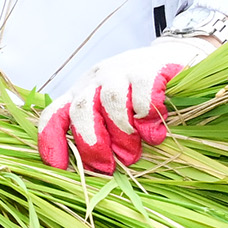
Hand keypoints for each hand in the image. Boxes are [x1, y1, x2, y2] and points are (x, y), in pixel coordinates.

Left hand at [34, 36, 222, 174]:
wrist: (177, 56)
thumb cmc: (140, 95)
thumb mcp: (114, 114)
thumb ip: (102, 134)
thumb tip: (96, 170)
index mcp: (81, 93)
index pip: (55, 115)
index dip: (51, 141)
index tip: (60, 167)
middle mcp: (96, 79)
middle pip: (81, 110)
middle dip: (92, 144)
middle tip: (109, 167)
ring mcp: (122, 70)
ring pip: (112, 102)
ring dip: (123, 133)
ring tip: (134, 152)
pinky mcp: (150, 67)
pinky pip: (143, 95)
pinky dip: (147, 117)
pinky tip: (154, 132)